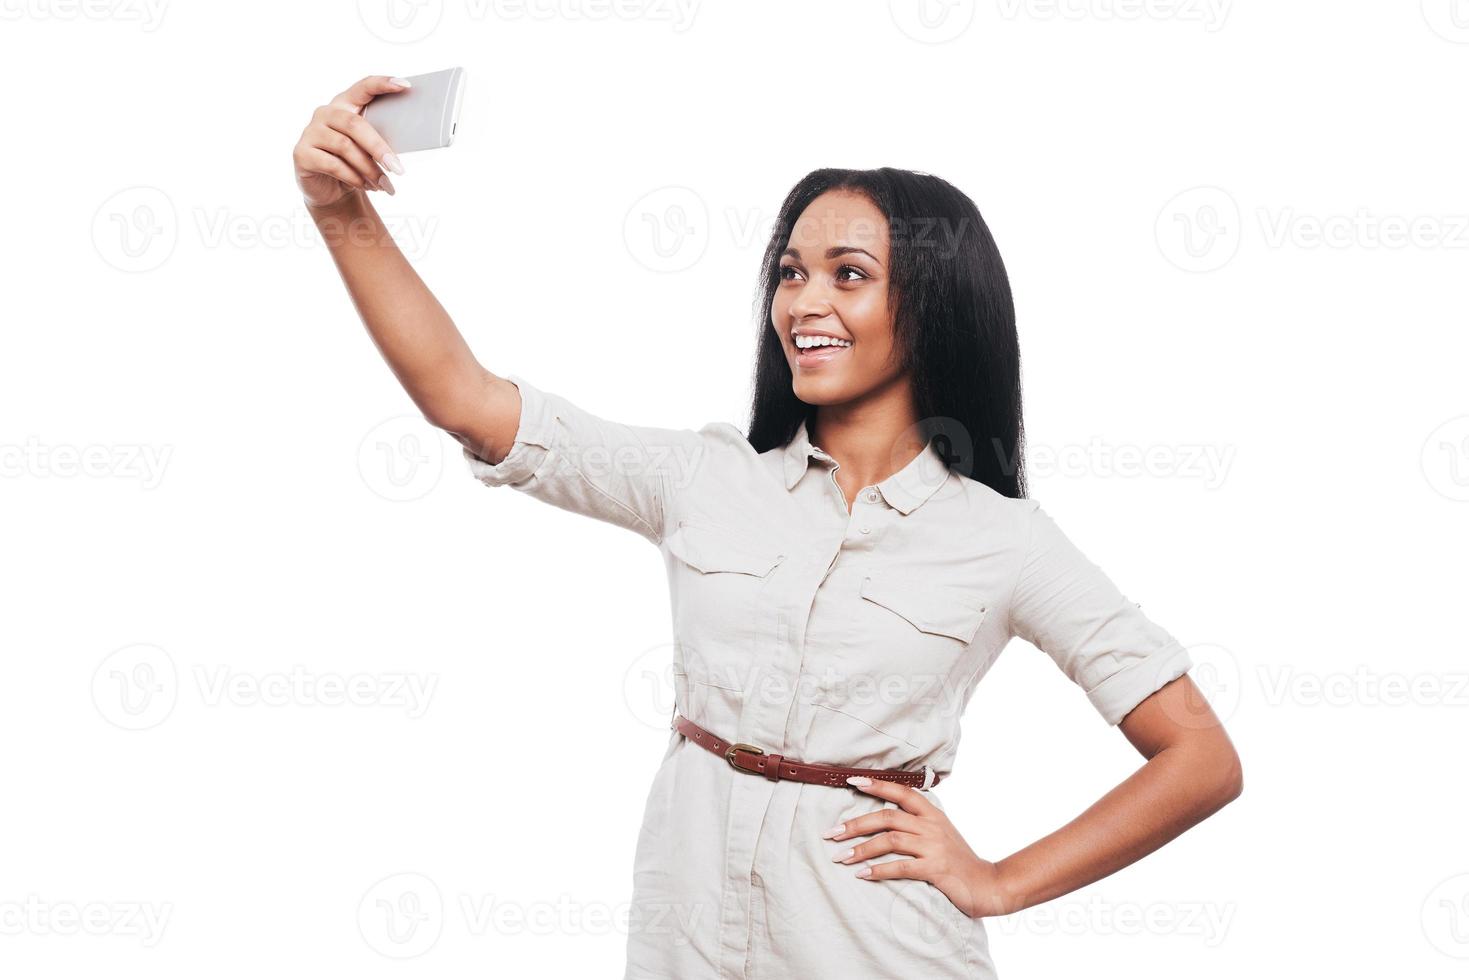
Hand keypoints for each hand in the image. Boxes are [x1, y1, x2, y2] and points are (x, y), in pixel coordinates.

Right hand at [292, 75, 409, 208]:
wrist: (329, 190)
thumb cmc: (354, 164)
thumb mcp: (368, 149)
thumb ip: (379, 139)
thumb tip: (400, 152)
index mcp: (345, 104)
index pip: (363, 87)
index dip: (382, 83)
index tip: (405, 85)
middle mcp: (325, 113)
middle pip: (355, 124)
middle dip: (379, 148)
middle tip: (398, 169)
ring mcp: (311, 132)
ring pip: (345, 147)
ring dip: (369, 169)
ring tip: (384, 185)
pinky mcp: (302, 153)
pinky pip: (333, 164)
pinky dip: (354, 178)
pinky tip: (366, 186)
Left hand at [825, 775, 1014, 918]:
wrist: (989, 885)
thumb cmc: (960, 860)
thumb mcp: (942, 833)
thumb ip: (919, 822)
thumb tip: (886, 816)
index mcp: (932, 814)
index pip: (901, 792)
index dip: (876, 785)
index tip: (851, 781)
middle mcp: (931, 826)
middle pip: (887, 817)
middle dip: (855, 824)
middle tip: (831, 834)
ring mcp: (934, 846)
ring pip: (889, 840)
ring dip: (861, 849)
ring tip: (840, 858)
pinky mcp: (935, 869)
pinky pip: (900, 867)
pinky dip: (879, 870)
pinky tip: (862, 875)